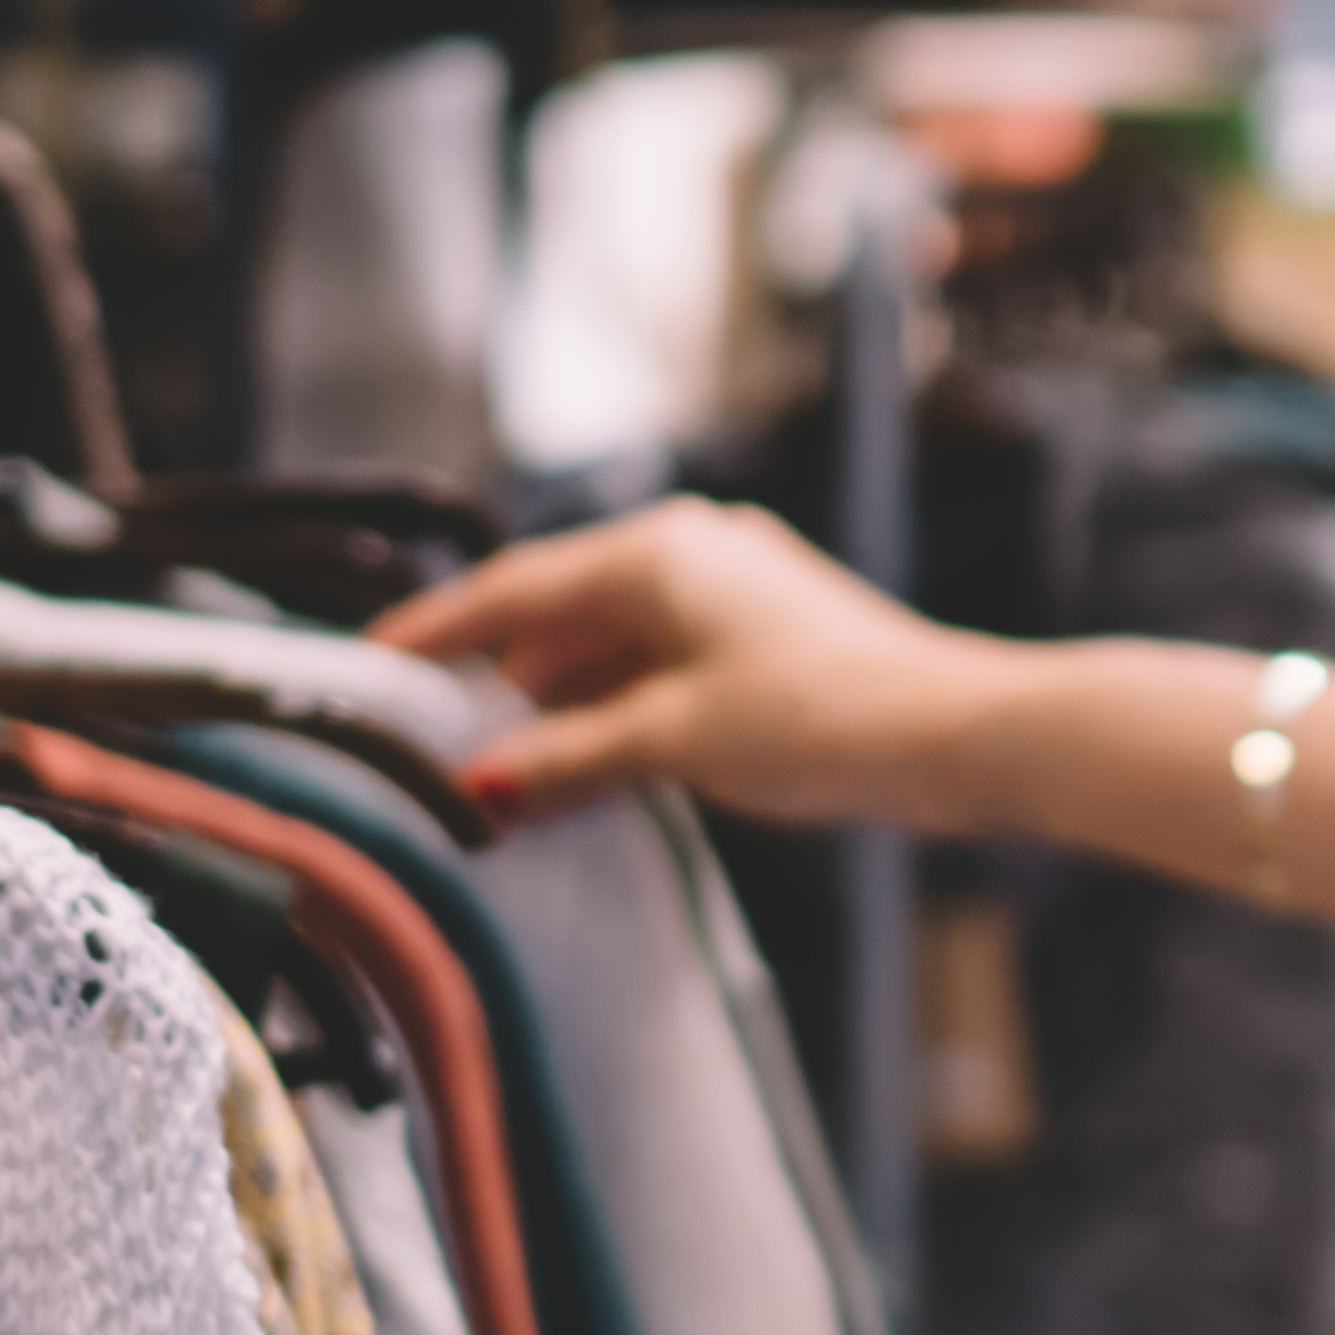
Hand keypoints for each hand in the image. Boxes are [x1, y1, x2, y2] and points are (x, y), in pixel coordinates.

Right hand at [373, 498, 1016, 825]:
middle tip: (421, 727)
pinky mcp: (766, 641)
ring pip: (611, 643)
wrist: (964, 736)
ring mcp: (734, 594)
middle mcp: (692, 553)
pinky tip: (581, 762)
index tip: (371, 665)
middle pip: (560, 610)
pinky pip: (659, 666)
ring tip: (490, 759)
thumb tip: (479, 782)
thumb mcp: (675, 741)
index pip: (513, 587)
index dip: (436, 631)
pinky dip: (614, 707)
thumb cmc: (825, 718)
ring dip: (556, 698)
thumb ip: (568, 758)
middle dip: (494, 671)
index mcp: (659, 552)